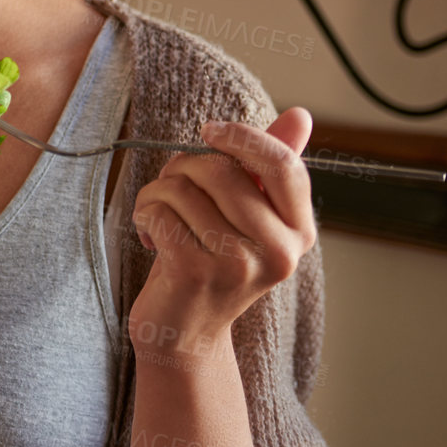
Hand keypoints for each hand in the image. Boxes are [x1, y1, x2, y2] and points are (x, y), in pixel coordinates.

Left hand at [126, 107, 317, 352]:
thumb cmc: (212, 261)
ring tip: (160, 218)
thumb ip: (270, 166)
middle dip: (182, 167)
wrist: (184, 331)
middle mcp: (278, 252)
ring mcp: (239, 265)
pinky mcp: (197, 273)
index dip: (243, 137)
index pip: (283, 165)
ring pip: (182, 187)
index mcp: (298, 232)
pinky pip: (159, 210)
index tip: (209, 132)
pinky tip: (151, 236)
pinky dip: (144, 213)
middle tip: (172, 189)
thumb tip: (302, 115)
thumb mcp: (246, 215)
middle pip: (221, 169)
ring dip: (156, 193)